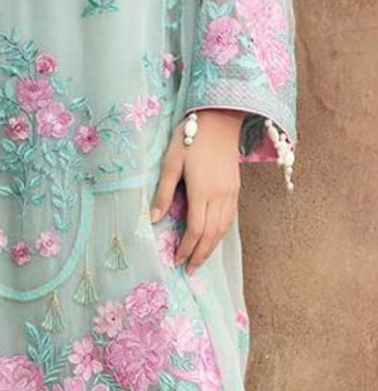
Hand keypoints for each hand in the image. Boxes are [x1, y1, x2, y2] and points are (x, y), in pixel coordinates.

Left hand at [150, 109, 241, 276]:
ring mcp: (231, 193)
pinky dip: (221, 233)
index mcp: (202, 191)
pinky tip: (213, 237)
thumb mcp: (170, 161)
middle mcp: (220, 196)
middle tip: (190, 270)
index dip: (187, 248)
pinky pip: (230, 219)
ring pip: (224, 229)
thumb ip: (163, 191)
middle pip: (212, 235)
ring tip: (200, 259)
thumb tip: (154, 219)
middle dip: (201, 255)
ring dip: (212, 247)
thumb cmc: (189, 137)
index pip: (196, 229)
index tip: (177, 260)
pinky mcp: (236, 188)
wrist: (219, 119)